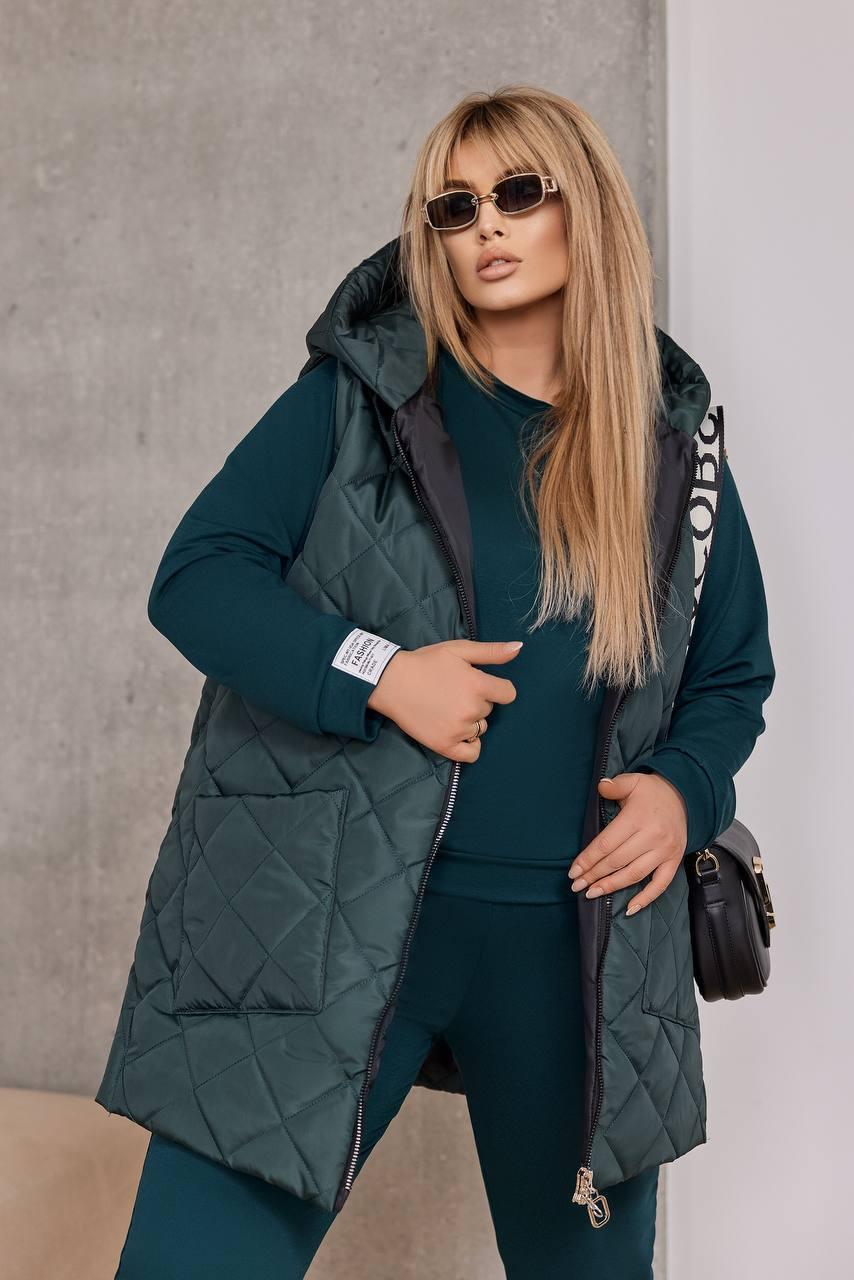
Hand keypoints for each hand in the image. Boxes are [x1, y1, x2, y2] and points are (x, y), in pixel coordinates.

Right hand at [367, 639, 521, 760]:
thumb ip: (491, 652)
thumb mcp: (459, 650)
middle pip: (489, 710)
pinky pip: (471, 754)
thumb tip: (519, 648)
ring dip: (470, 721)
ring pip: (480, 729)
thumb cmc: (425, 662)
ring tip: (448, 708)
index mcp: (478, 685)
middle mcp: (471, 709)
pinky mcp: (444, 745)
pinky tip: (458, 733)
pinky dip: (469, 746)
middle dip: (477, 701)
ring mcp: (458, 729)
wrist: (391, 681)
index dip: (496, 688)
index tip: (479, 684)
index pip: (508, 694)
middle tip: (453, 692)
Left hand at [567, 772, 687, 914]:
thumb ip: (614, 785)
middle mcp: (652, 836)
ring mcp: (665, 851)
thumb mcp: (632, 781)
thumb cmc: (652, 791)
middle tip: (577, 886)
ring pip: (634, 874)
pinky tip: (630, 909)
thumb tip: (601, 786)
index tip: (573, 871)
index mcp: (637, 818)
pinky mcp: (674, 860)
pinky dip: (646, 898)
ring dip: (611, 886)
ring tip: (592, 893)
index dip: (588, 859)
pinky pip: (661, 884)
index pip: (607, 843)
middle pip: (617, 861)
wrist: (685, 796)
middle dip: (594, 875)